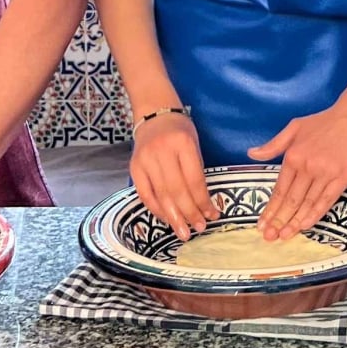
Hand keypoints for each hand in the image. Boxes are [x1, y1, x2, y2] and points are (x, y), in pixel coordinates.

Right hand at [130, 112, 216, 240]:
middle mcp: (162, 152)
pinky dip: (157, 210)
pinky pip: (145, 194)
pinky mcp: (134, 167)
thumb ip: (196, 172)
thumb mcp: (194, 145)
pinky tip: (167, 219)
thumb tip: (203, 205)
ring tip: (184, 232)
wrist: (153, 114)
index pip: (194, 179)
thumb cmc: (179, 131)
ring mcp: (145, 160)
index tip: (212, 215)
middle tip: (199, 229)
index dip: (203, 201)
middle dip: (189, 213)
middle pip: (177, 190)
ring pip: (161, 195)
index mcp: (183, 144)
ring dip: (173, 217)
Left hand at [248, 100, 346, 240]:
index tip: (262, 224)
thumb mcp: (294, 127)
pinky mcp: (343, 177)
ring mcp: (326, 173)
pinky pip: (327, 200)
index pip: (279, 189)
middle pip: (291, 200)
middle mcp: (307, 166)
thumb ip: (273, 145)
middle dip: (278, 221)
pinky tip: (305, 225)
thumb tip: (251, 154)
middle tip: (269, 238)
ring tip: (284, 237)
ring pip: (307, 203)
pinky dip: (315, 214)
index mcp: (293, 156)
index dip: (270, 209)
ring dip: (295, 222)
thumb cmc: (324, 120)